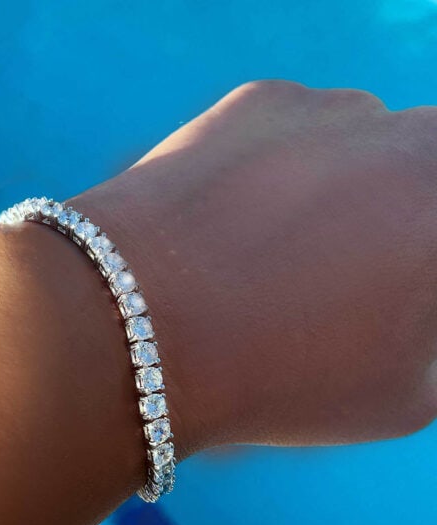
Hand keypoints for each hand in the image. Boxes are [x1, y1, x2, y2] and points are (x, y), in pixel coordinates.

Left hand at [71, 80, 436, 454]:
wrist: (144, 324)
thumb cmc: (281, 376)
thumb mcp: (402, 395)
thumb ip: (432, 340)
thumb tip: (411, 301)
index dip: (412, 276)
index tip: (381, 296)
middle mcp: (411, 141)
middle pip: (421, 172)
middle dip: (397, 218)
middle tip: (344, 267)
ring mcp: (332, 109)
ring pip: (365, 140)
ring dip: (347, 181)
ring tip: (282, 243)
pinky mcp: (260, 100)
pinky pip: (298, 129)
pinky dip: (285, 162)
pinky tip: (240, 211)